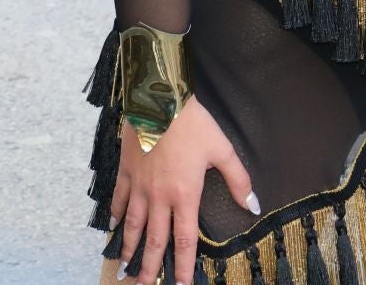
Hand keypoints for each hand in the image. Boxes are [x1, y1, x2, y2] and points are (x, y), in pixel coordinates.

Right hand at [112, 97, 257, 284]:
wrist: (159, 98)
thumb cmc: (193, 123)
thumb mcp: (222, 149)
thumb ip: (238, 180)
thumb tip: (253, 205)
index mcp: (184, 195)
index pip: (184, 239)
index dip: (183, 265)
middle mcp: (159, 196)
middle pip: (154, 239)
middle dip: (150, 267)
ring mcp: (139, 185)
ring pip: (133, 225)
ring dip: (130, 248)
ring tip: (125, 267)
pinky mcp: (126, 170)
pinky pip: (118, 199)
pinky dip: (115, 215)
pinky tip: (113, 228)